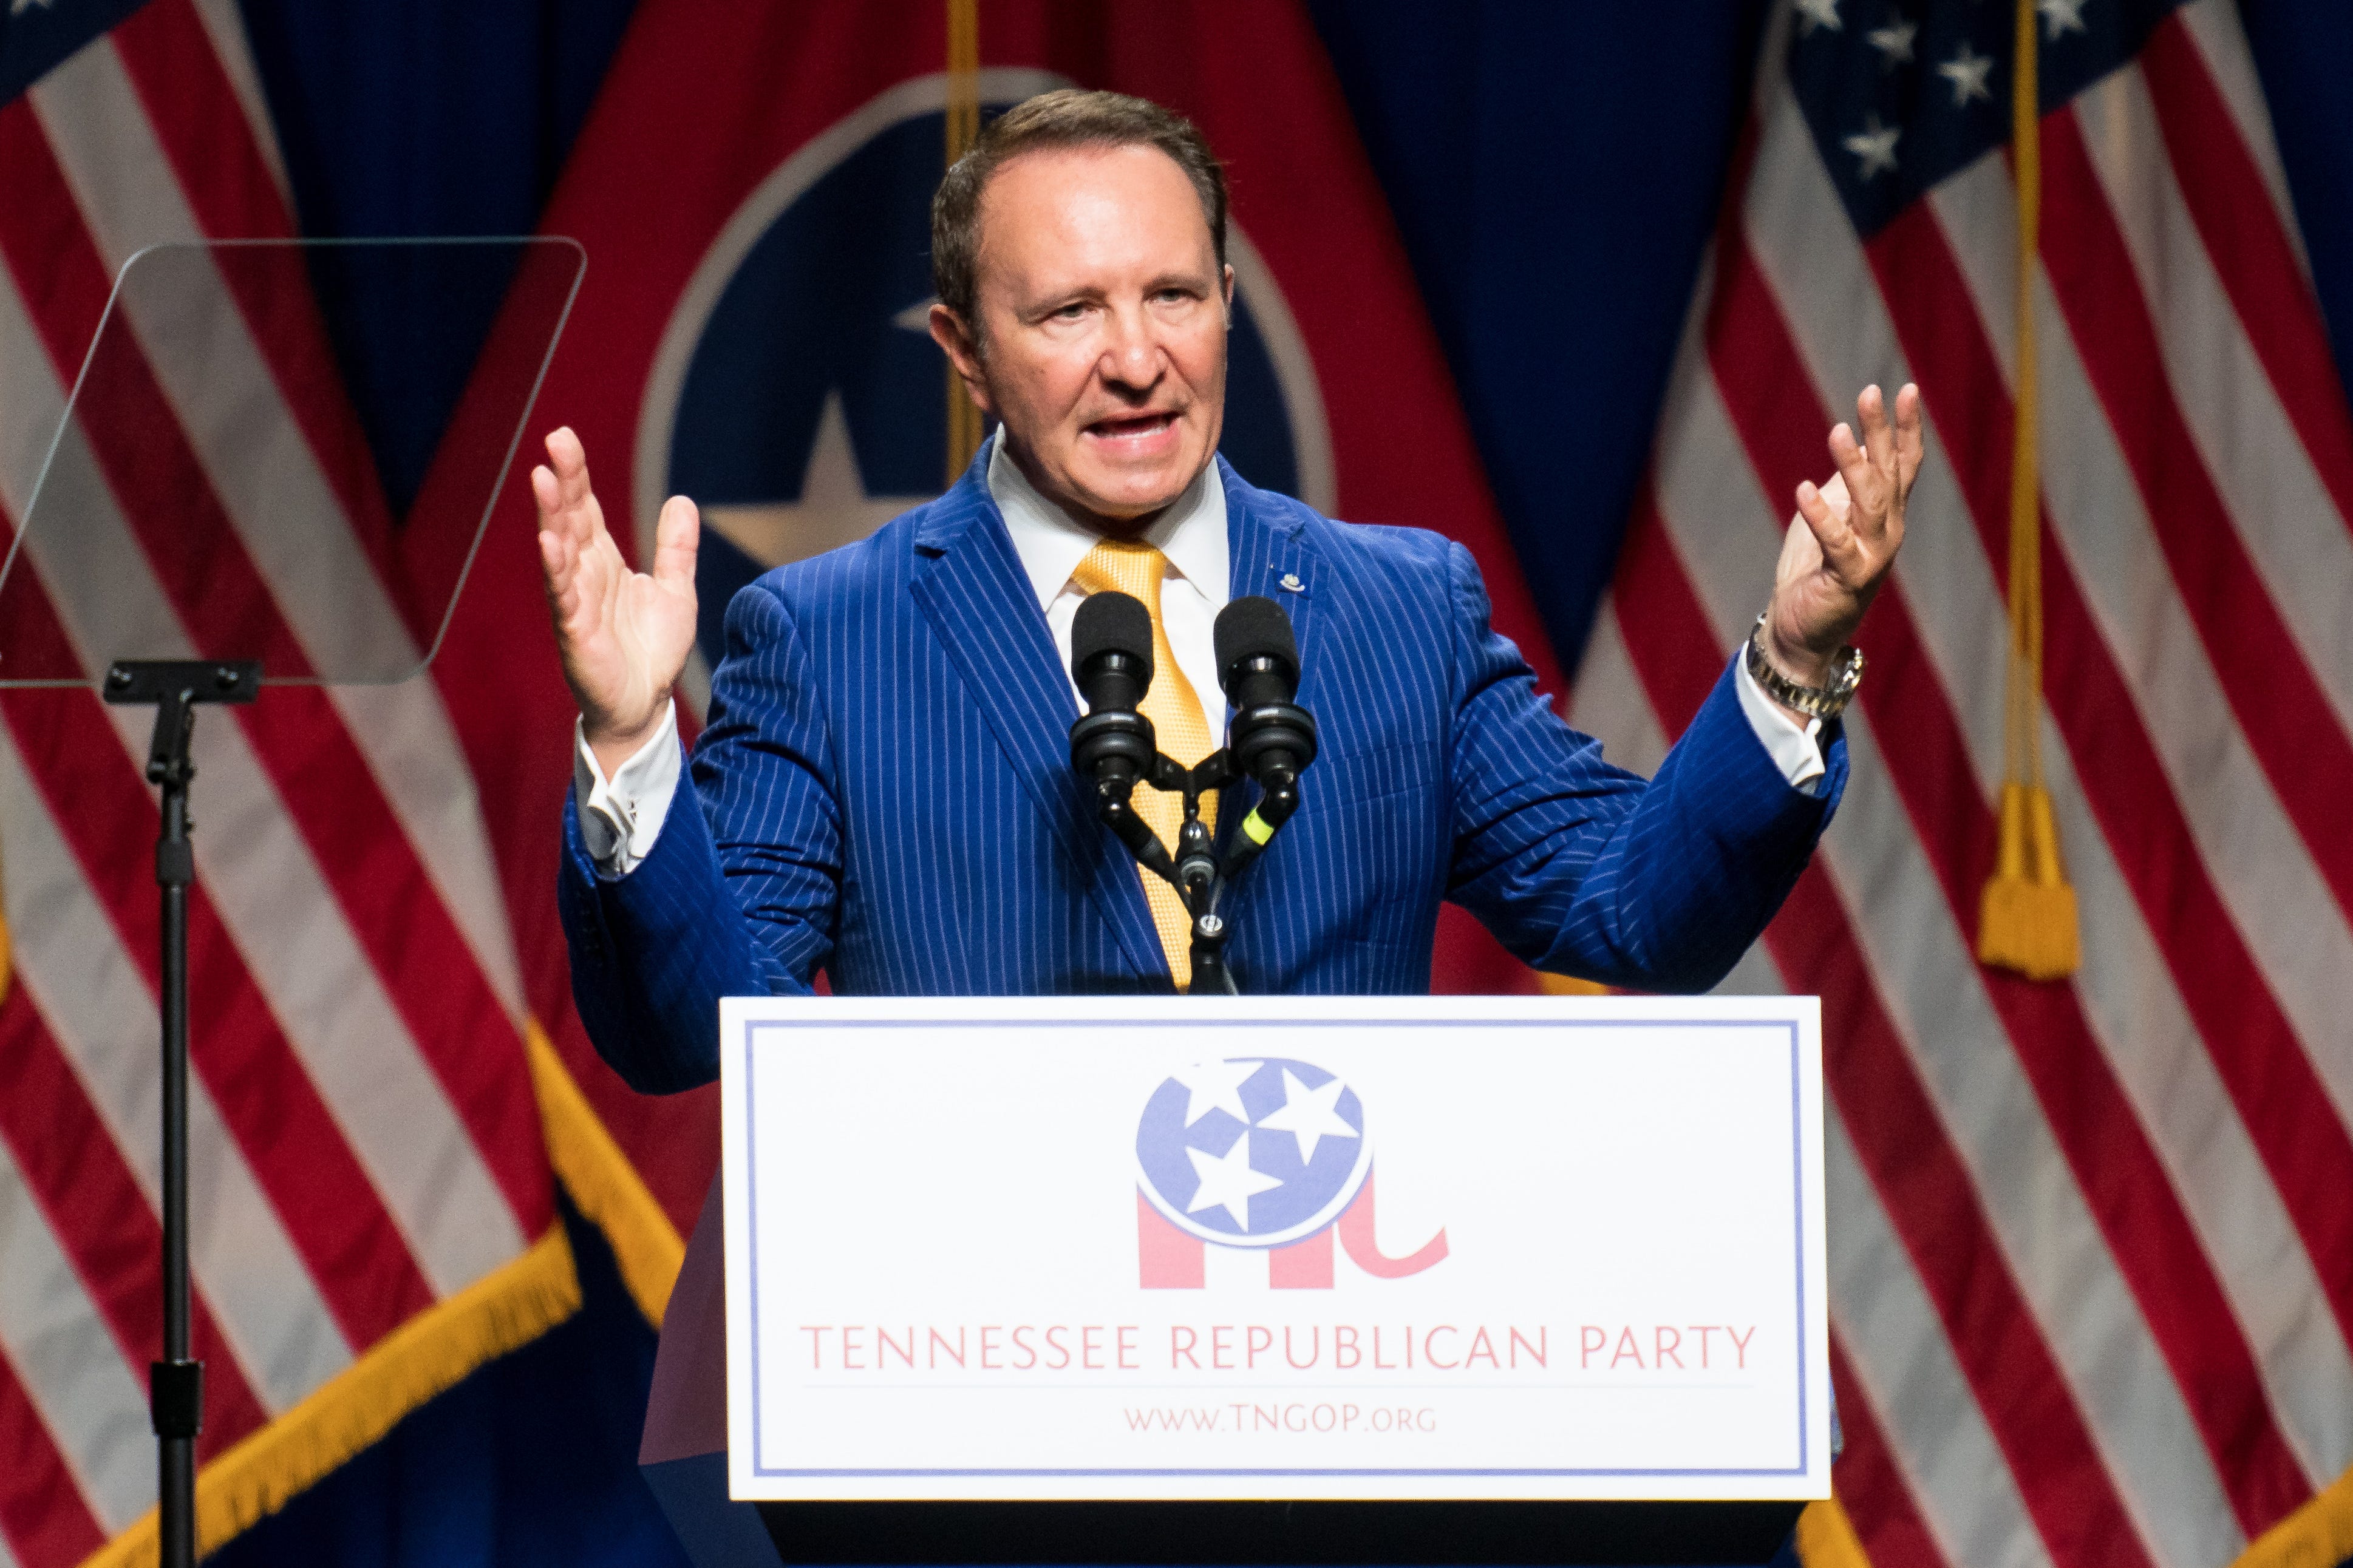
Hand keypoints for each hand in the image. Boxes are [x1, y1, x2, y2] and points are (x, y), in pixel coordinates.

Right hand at [532, 427, 699, 774]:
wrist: (645, 703)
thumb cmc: (652, 650)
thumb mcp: (676, 591)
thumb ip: (676, 548)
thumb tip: (682, 499)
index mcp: (604, 561)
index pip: (586, 509)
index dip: (577, 475)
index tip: (565, 438)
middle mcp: (584, 575)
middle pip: (569, 519)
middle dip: (562, 481)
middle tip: (555, 441)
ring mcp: (575, 602)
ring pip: (559, 550)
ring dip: (551, 514)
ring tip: (543, 478)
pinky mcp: (575, 632)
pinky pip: (563, 596)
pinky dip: (556, 569)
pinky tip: (550, 542)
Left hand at [1760, 382, 1921, 689]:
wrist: (1801, 629)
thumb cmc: (1815, 569)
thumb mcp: (1835, 515)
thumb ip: (1850, 485)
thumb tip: (1862, 444)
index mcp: (1887, 514)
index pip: (1904, 464)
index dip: (1907, 428)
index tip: (1906, 389)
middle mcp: (1888, 531)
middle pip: (1888, 474)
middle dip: (1882, 432)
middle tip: (1870, 392)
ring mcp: (1873, 556)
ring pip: (1869, 503)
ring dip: (1853, 465)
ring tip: (1837, 429)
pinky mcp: (1848, 580)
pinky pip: (1837, 543)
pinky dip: (1822, 516)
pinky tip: (1803, 488)